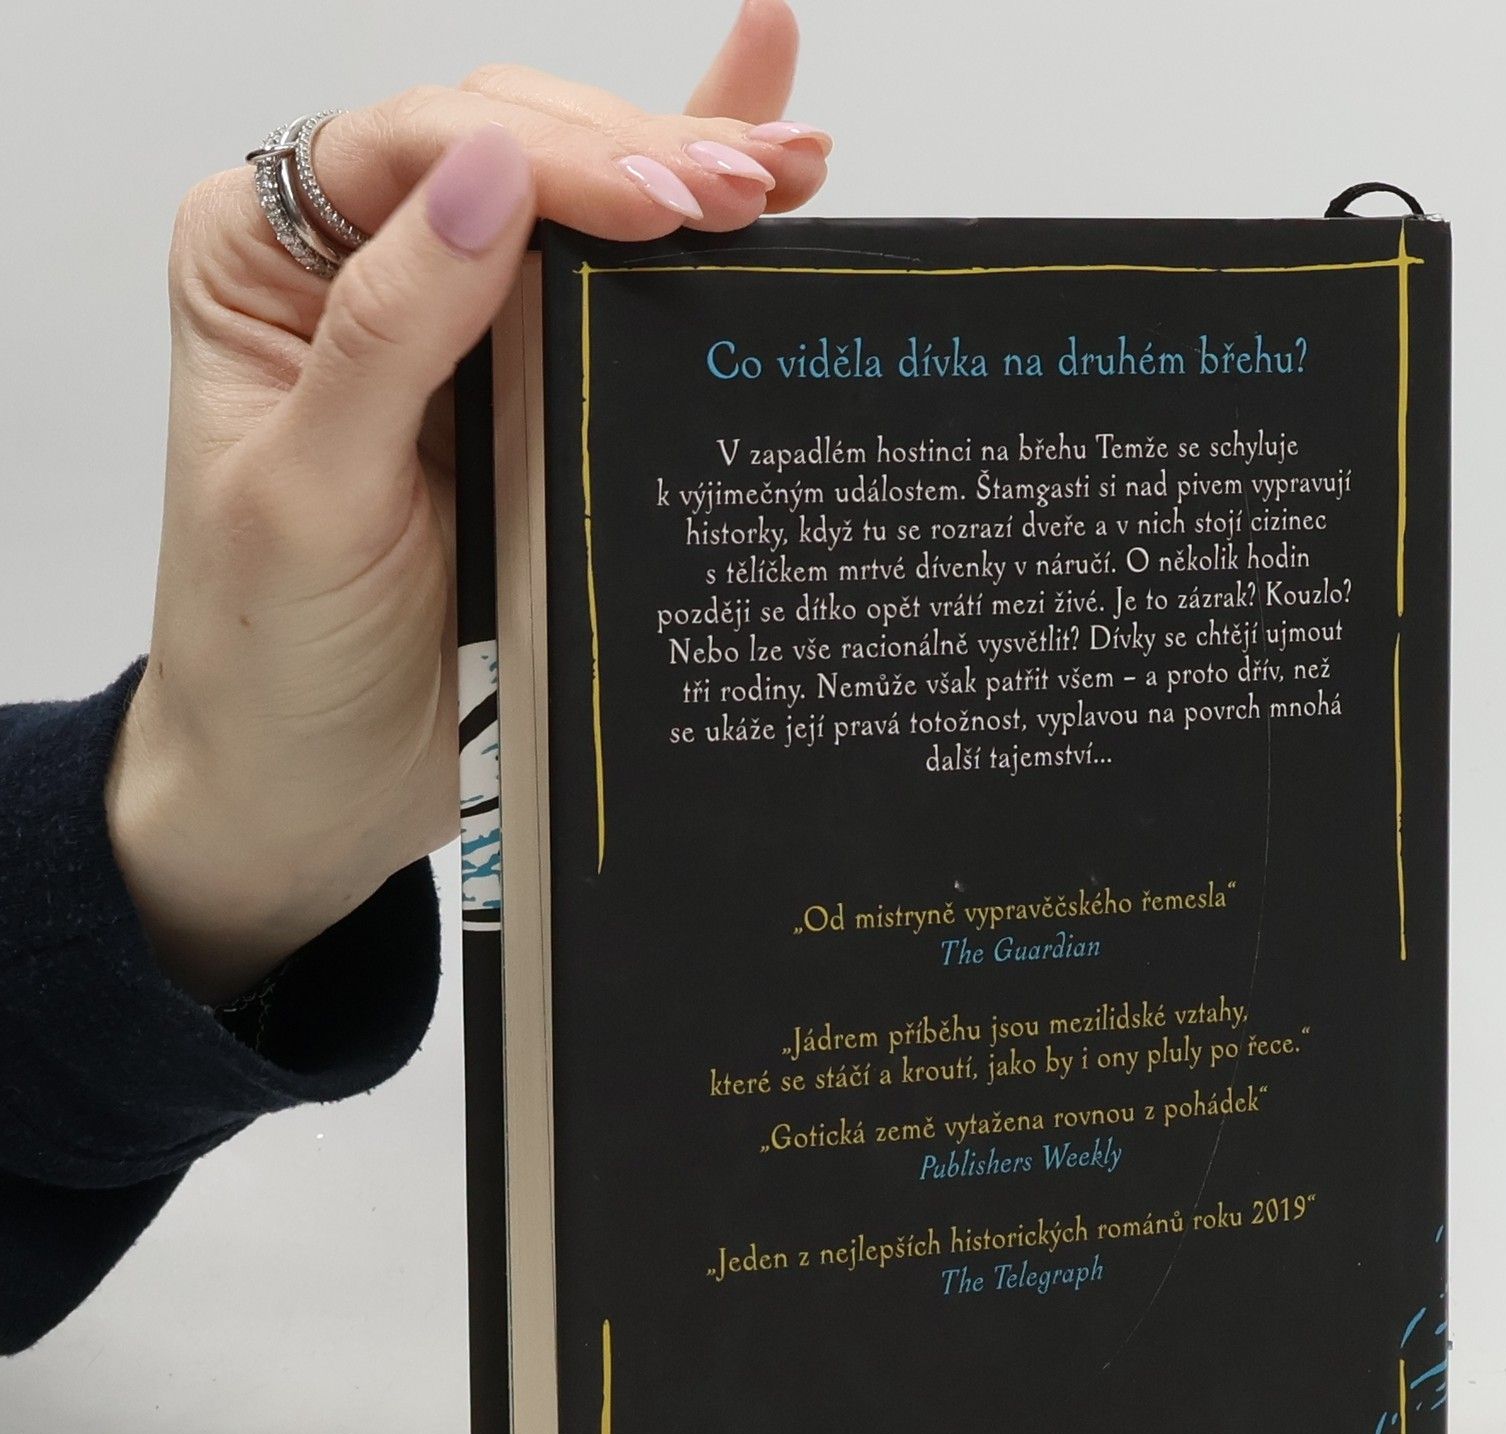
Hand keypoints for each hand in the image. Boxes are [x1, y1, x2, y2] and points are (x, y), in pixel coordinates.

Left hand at [105, 0, 830, 1001]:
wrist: (309, 788)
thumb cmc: (274, 654)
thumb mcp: (311, 496)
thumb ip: (387, 332)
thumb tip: (494, 179)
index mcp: (271, 260)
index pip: (423, 152)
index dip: (555, 159)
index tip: (668, 205)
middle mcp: (364, 267)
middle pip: (518, 152)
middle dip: (643, 155)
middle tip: (757, 192)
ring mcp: (457, 326)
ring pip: (581, 203)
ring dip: (693, 168)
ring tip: (799, 170)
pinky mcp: (529, 395)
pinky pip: (610, 286)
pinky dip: (683, 213)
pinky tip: (769, 138)